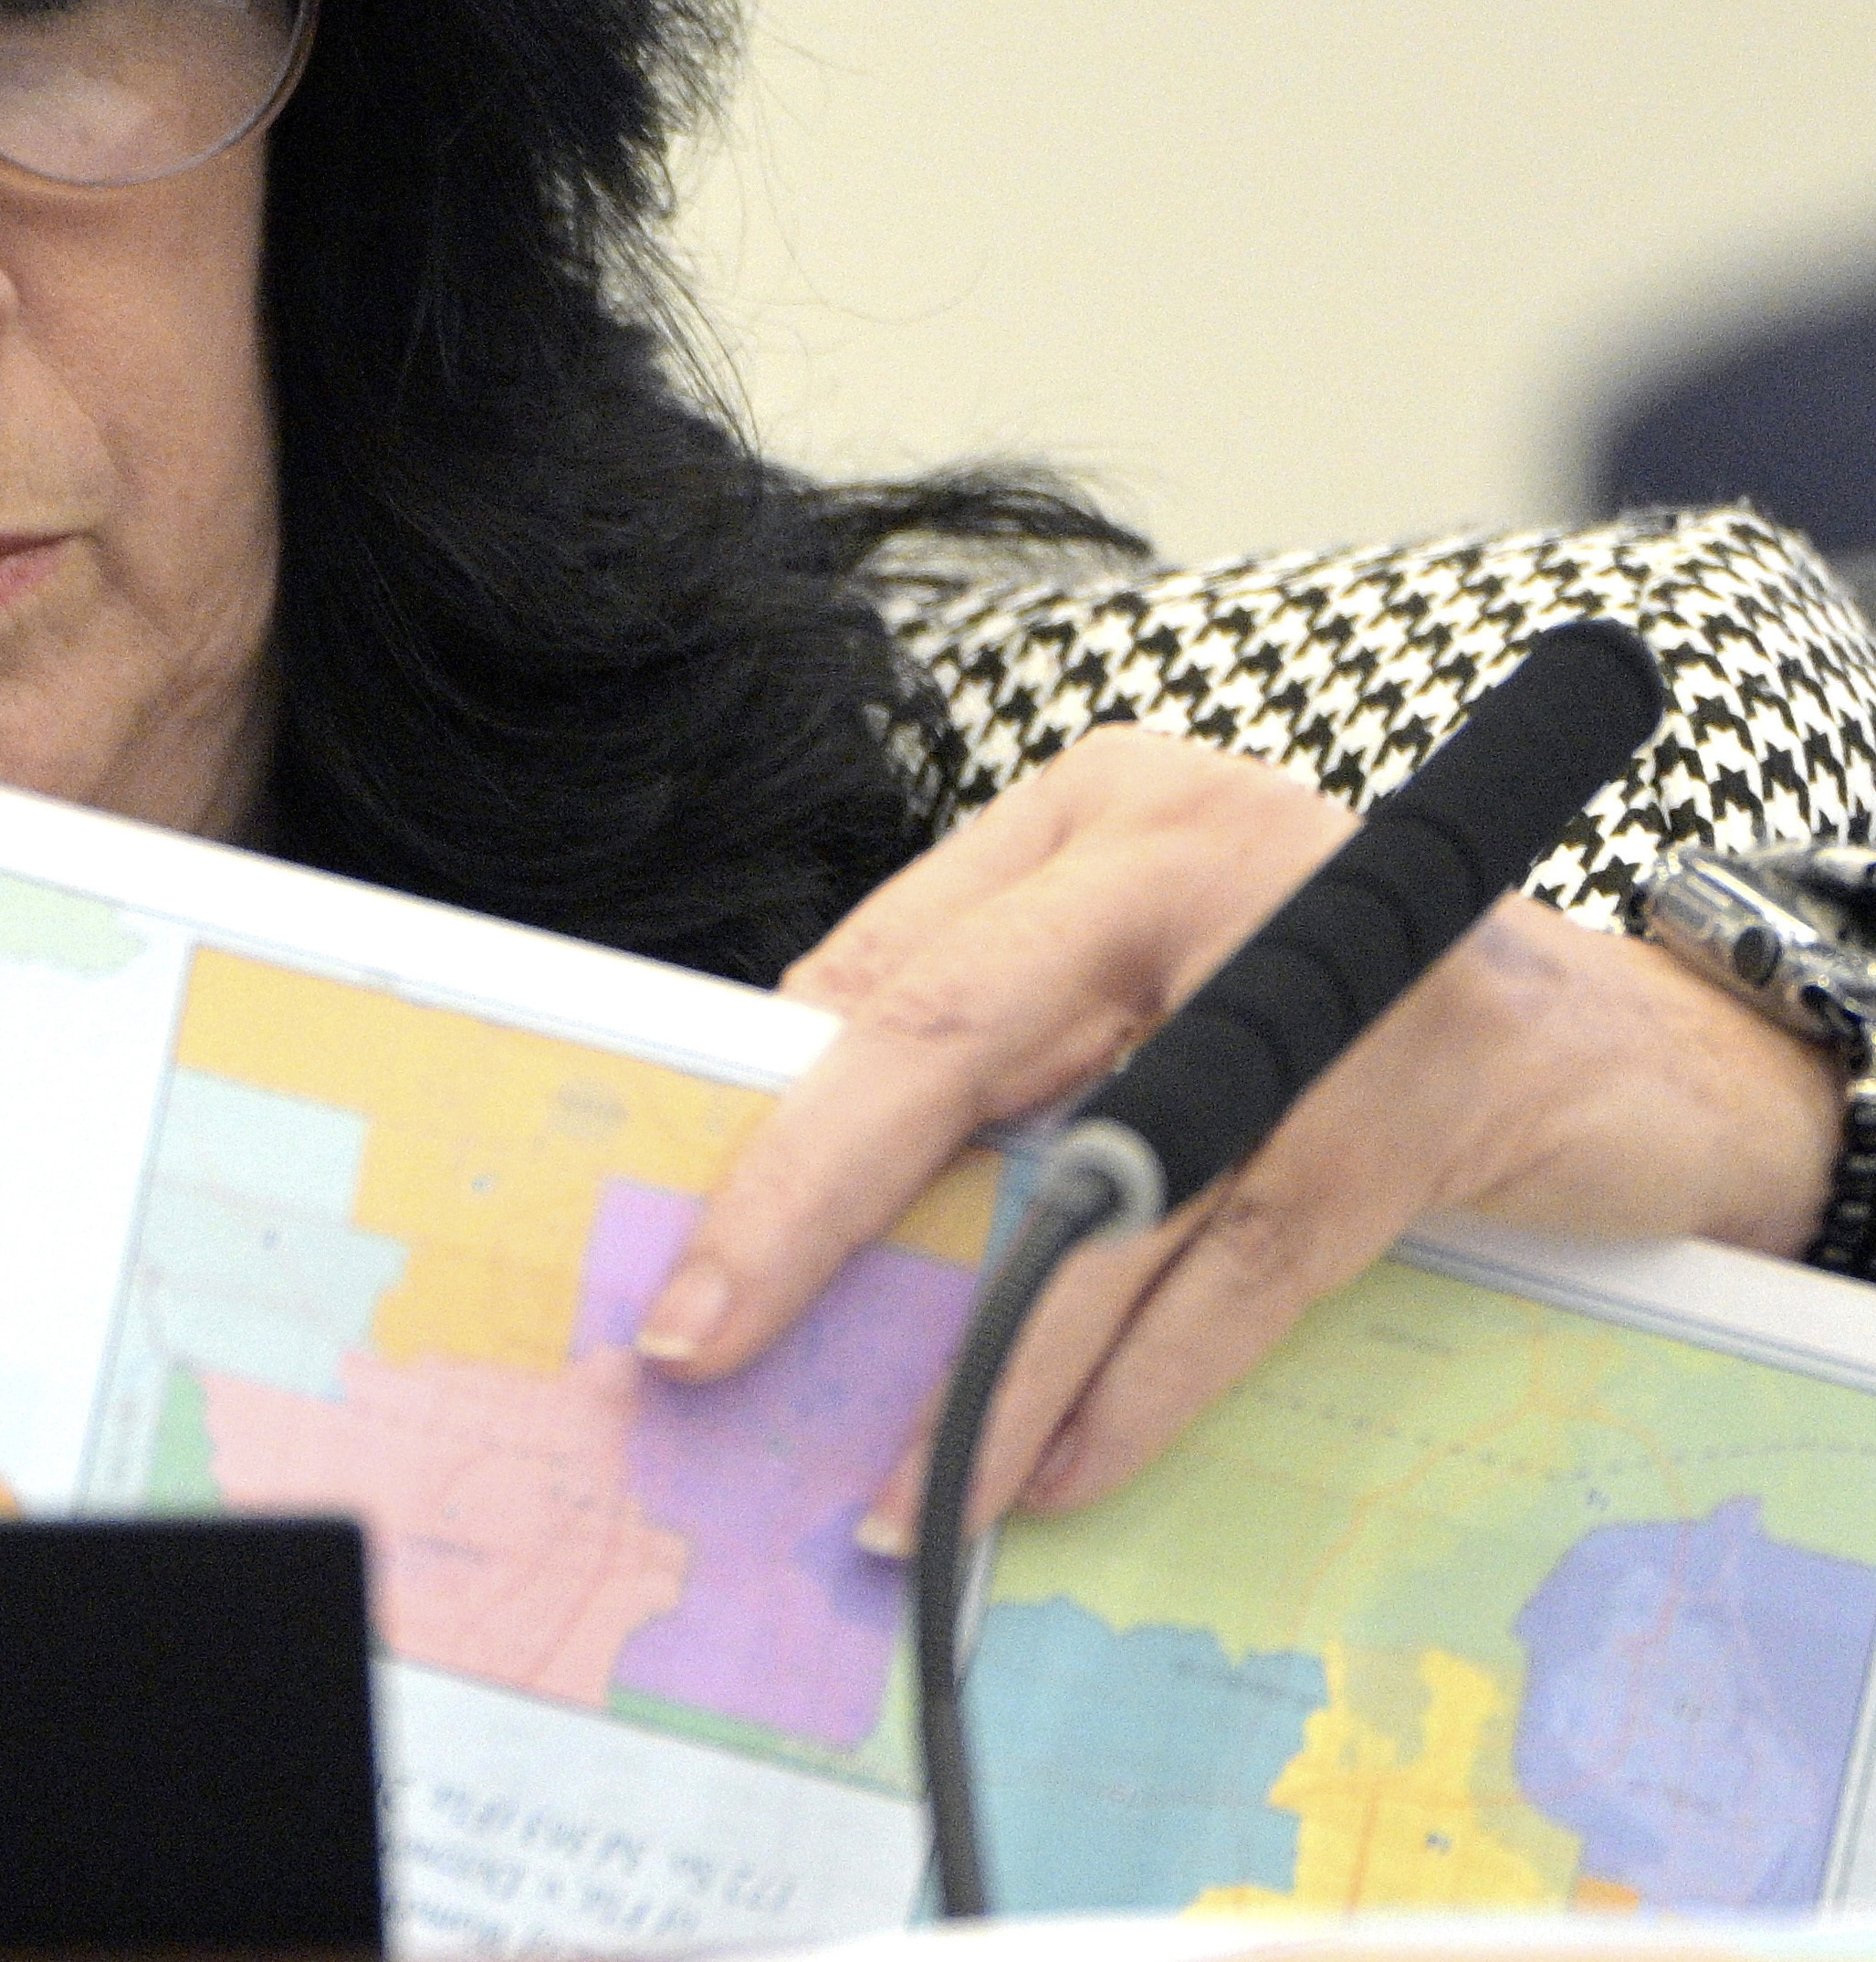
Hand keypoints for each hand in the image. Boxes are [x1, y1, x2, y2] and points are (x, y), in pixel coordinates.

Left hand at [631, 726, 1845, 1541]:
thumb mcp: (1147, 939)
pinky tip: (1044, 1479)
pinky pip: (1223, 1289)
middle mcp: (1189, 865)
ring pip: (1087, 1205)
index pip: (891, 965)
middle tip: (695, 1339)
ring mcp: (1307, 996)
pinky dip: (1126, 1397)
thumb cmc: (1332, 988)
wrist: (1613, 1039)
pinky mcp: (1398, 1127)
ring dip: (980, 1373)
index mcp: (1101, 807)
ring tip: (889, 1491)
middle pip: (945, 1046)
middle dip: (804, 1209)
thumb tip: (790, 1121)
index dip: (777, 1113)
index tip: (685, 1236)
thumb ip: (993, 997)